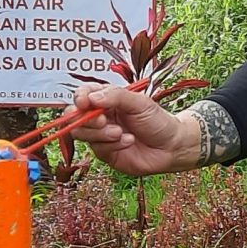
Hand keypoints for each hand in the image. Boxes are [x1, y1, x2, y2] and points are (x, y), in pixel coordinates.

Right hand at [71, 84, 202, 176]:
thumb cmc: (158, 121)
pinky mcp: (105, 152)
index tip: (85, 102)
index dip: (80, 98)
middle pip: (74, 116)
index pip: (83, 95)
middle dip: (86, 119)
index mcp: (107, 100)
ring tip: (121, 133)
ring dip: (101, 133)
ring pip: (82, 134)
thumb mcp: (139, 102)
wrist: (172, 146)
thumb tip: (92, 97)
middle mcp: (100, 117)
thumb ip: (116, 96)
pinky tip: (129, 142)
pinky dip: (112, 145)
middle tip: (104, 121)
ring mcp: (101, 135)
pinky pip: (97, 148)